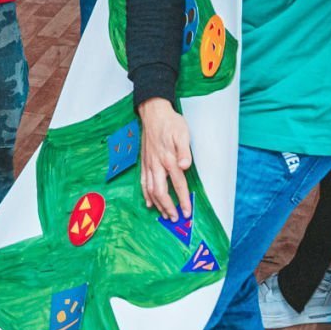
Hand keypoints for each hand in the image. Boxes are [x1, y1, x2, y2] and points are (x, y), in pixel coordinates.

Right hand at [137, 98, 192, 220]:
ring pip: (151, 189)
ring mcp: (149, 163)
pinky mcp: (144, 161)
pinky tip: (149, 202)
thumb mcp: (182, 133)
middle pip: (161, 191)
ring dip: (158, 204)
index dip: (182, 199)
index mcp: (168, 158)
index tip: (187, 212)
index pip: (177, 184)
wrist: (153, 112)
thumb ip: (184, 151)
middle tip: (175, 218)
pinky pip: (143, 181)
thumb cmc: (170, 122)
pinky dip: (146, 194)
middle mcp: (157, 164)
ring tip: (164, 214)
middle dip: (168, 207)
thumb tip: (185, 165)